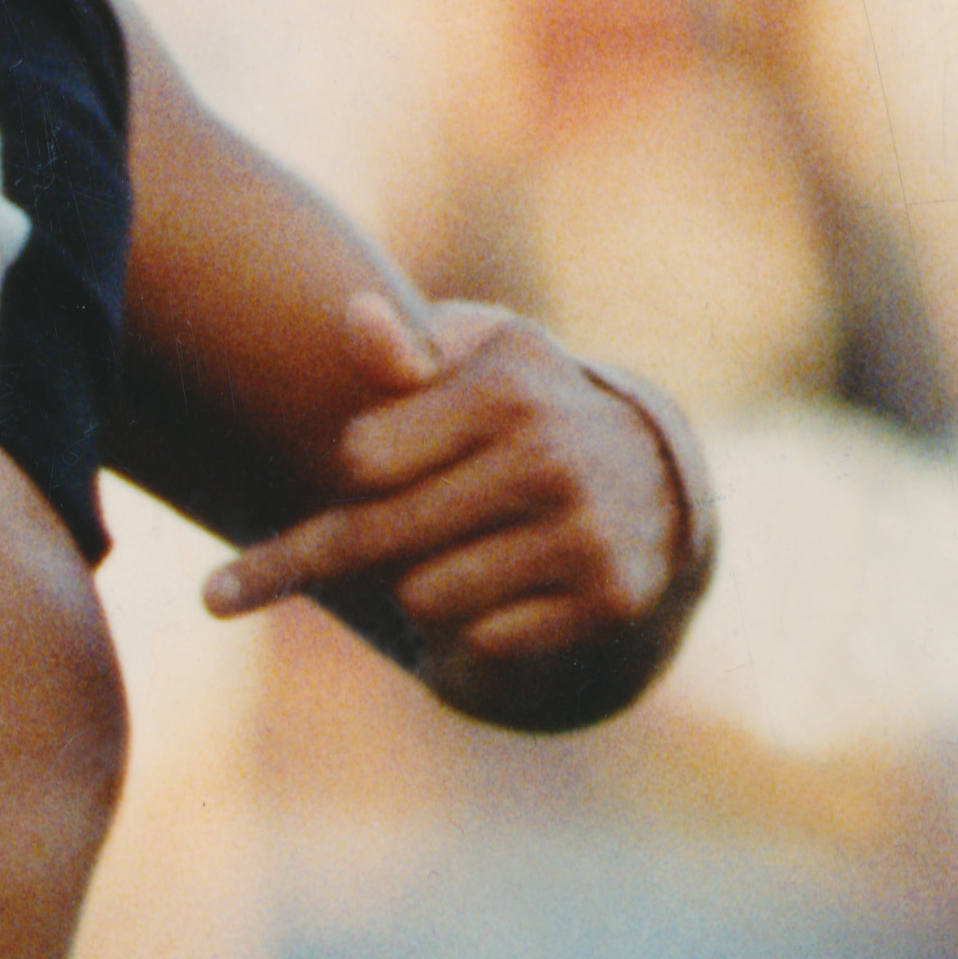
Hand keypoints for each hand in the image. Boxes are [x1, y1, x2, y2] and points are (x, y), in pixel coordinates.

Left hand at [201, 293, 706, 722]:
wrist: (651, 478)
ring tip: (464, 553)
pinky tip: (518, 588)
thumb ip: (405, 352)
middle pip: (381, 536)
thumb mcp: (473, 364)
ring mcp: (586, 531)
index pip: (361, 460)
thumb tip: (357, 317)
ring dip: (427, 587)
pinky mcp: (610, 598)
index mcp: (508, 385)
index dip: (356, 470)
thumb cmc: (522, 413)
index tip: (364, 467)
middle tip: (306, 562)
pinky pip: (485, 641)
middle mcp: (551, 454)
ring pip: (424, 598)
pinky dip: (486, 624)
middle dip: (347, 549)